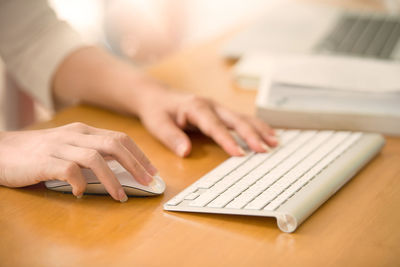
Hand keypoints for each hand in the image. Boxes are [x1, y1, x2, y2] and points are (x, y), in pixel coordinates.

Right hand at [0, 123, 157, 201]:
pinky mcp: (44, 161)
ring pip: (95, 158)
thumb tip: (121, 167)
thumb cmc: (39, 152)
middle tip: (147, 182)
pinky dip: (80, 183)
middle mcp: (75, 135)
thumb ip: (93, 151)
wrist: (1, 151)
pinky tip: (81, 193)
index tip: (152, 171)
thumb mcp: (70, 145)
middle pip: (114, 145)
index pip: (120, 138)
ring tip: (121, 196)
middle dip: (136, 164)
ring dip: (113, 179)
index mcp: (84, 131)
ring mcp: (60, 147)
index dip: (139, 155)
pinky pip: (69, 171)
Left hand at [52, 47, 276, 156]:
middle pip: (235, 119)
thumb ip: (171, 137)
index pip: (214, 126)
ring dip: (259, 129)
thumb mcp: (157, 124)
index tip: (240, 154)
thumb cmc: (157, 110)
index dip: (227, 140)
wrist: (156, 96)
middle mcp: (210, 105)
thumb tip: (185, 152)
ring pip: (242, 117)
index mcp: (195, 107)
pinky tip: (267, 134)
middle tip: (265, 149)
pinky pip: (240, 119)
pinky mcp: (220, 112)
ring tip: (275, 142)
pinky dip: (255, 126)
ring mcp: (217, 107)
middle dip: (251, 134)